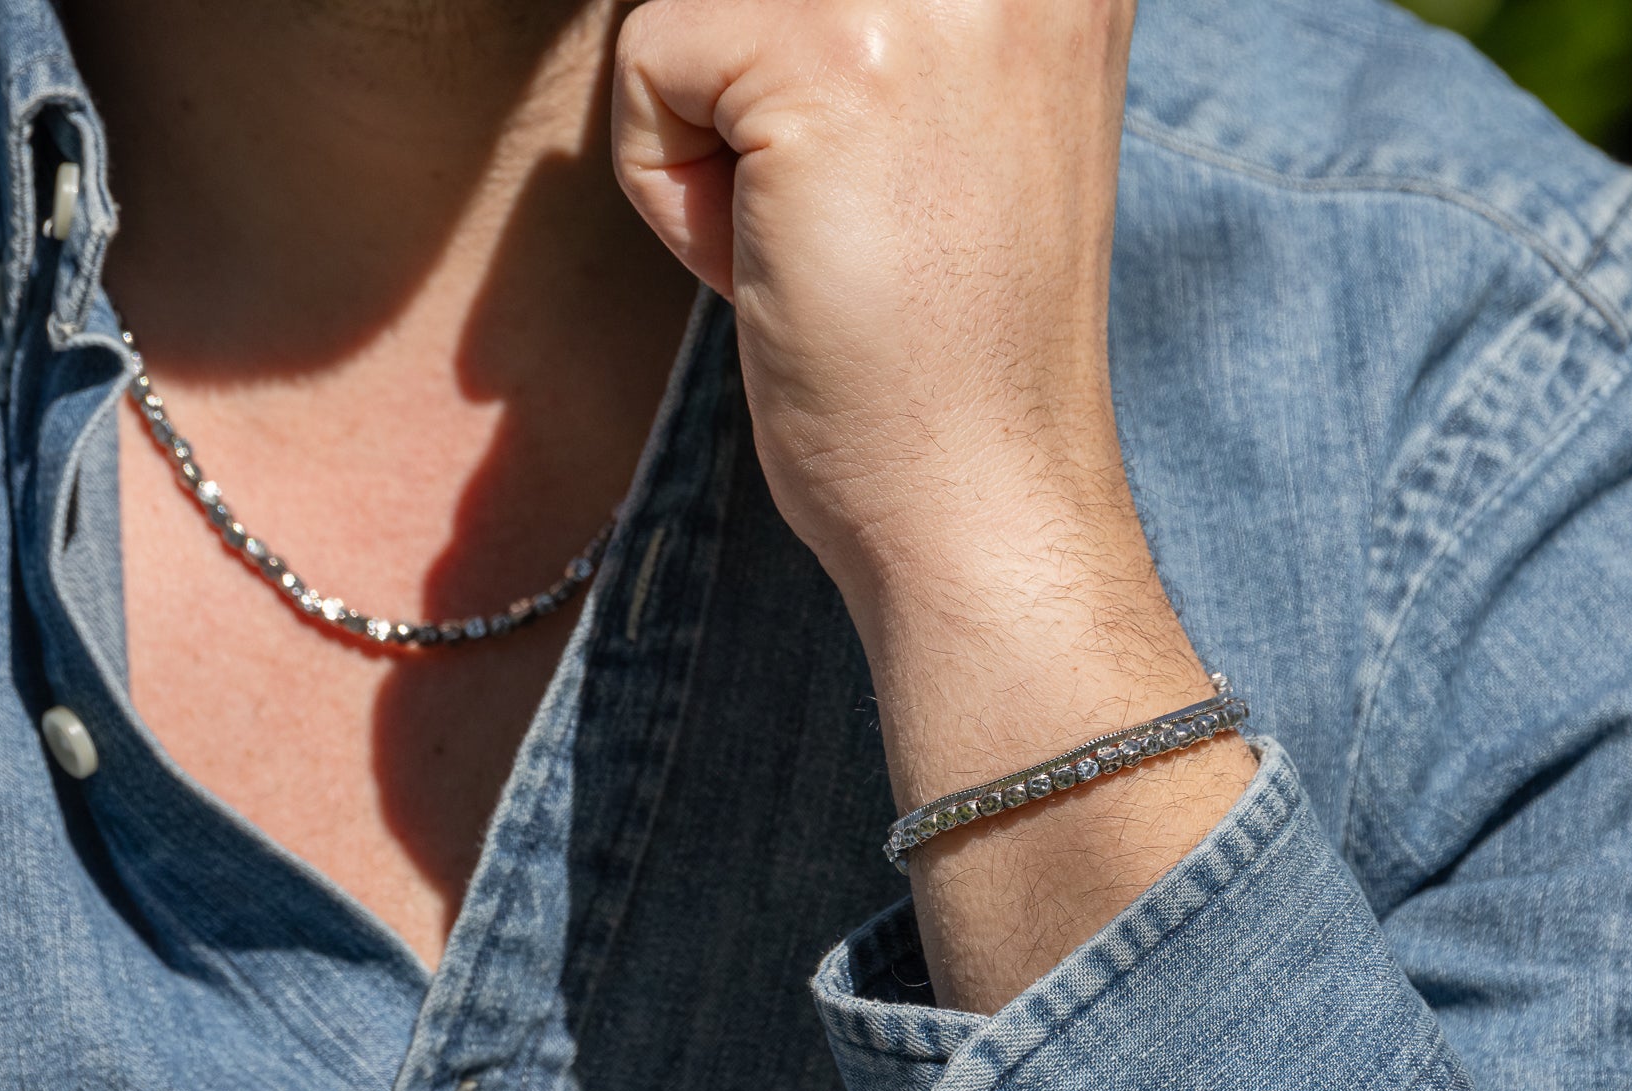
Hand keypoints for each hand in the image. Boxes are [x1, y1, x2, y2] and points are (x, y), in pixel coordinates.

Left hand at [612, 0, 1135, 612]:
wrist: (981, 500)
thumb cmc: (947, 351)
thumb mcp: (962, 122)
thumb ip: (897, 21)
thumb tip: (753, 3)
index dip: (791, 80)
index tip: (873, 185)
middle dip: (749, 94)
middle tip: (842, 219)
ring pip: (699, 4)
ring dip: (711, 138)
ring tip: (816, 238)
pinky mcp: (832, 53)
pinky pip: (650, 59)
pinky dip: (670, 188)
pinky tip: (772, 266)